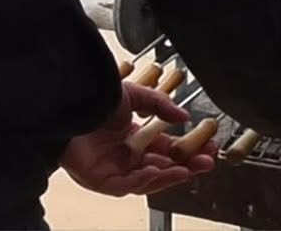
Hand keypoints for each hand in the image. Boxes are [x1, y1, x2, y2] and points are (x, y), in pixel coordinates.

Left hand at [60, 80, 215, 196]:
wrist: (73, 102)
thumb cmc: (95, 98)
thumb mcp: (136, 95)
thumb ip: (161, 106)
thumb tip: (184, 117)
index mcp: (131, 137)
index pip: (165, 150)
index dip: (187, 150)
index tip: (207, 148)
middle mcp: (123, 155)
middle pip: (161, 168)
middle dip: (186, 167)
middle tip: (206, 163)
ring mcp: (112, 169)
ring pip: (147, 180)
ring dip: (169, 176)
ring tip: (188, 169)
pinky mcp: (99, 179)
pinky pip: (125, 186)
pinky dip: (144, 180)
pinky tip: (159, 171)